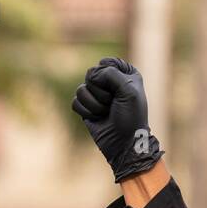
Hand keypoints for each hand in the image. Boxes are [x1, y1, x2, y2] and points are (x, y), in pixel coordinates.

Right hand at [71, 57, 164, 181]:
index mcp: (124, 75)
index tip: (121, 90)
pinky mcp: (86, 108)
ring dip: (94, 104)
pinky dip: (86, 112)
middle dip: (101, 92)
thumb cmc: (131, 117)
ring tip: (106, 112)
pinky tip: (97, 118)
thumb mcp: (129, 90)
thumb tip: (90, 76)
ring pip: (81, 89)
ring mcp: (96, 95)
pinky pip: (76, 102)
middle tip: (113, 103)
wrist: (124, 144)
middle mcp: (109, 82)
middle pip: (91, 74)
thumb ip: (110, 73)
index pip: (107, 63)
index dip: (110, 76)